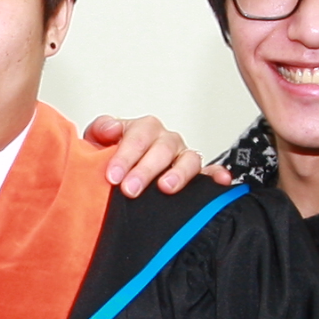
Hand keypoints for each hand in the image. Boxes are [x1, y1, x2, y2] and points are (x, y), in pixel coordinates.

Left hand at [85, 113, 231, 195]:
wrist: (117, 173)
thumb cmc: (110, 155)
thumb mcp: (98, 140)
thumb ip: (101, 129)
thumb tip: (112, 129)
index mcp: (144, 129)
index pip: (138, 137)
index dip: (125, 156)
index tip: (113, 175)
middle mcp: (166, 141)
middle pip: (162, 149)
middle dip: (145, 170)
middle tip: (130, 188)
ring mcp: (182, 157)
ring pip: (188, 159)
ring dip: (178, 173)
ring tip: (166, 188)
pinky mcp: (196, 175)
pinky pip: (210, 173)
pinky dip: (217, 175)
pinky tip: (220, 181)